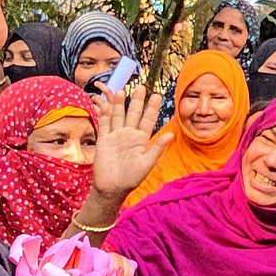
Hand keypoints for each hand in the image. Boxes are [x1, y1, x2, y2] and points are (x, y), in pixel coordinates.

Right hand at [90, 84, 173, 200]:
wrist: (112, 187)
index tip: (157, 95)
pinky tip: (106, 103)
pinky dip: (105, 113)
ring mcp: (116, 136)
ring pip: (118, 116)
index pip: (148, 120)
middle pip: (133, 114)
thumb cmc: (132, 178)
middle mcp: (129, 135)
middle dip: (137, 101)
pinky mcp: (104, 139)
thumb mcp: (147, 163)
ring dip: (120, 104)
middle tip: (141, 87)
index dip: (152, 108)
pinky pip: (104, 123)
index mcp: (141, 140)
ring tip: (123, 90)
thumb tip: (171, 134)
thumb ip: (157, 148)